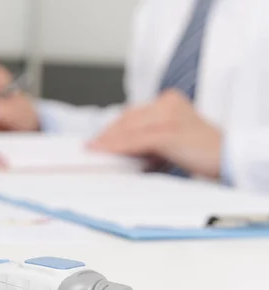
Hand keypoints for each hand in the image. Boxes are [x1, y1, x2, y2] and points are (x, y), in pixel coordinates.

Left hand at [88, 89, 221, 178]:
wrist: (228, 158)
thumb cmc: (200, 152)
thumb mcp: (170, 139)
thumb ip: (147, 138)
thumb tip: (120, 148)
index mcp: (169, 101)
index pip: (132, 114)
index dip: (112, 128)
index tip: (96, 139)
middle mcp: (168, 104)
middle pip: (128, 119)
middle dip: (107, 134)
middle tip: (91, 147)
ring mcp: (169, 116)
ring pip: (129, 128)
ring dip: (108, 141)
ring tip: (94, 150)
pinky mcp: (170, 132)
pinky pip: (137, 140)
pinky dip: (118, 147)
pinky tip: (106, 152)